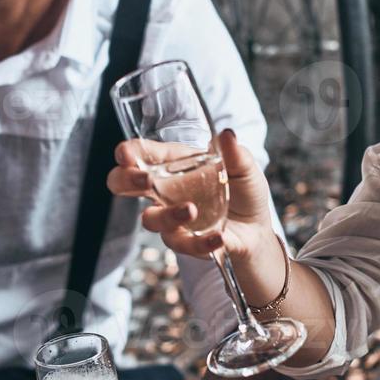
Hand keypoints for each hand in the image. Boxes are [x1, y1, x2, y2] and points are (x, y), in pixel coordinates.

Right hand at [107, 128, 275, 262]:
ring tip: (190, 210)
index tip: (126, 155)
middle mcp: (164, 191)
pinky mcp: (186, 242)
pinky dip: (199, 242)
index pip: (141, 154)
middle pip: (123, 184)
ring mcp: (172, 218)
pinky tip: (218, 237)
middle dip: (126, 181)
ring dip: (167, 215)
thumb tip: (227, 134)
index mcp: (173, 164)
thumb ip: (235, 153)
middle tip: (144, 180)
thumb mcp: (244, 168)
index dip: (128, 153)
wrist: (256, 229)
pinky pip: (183, 244)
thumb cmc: (243, 192)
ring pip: (151, 219)